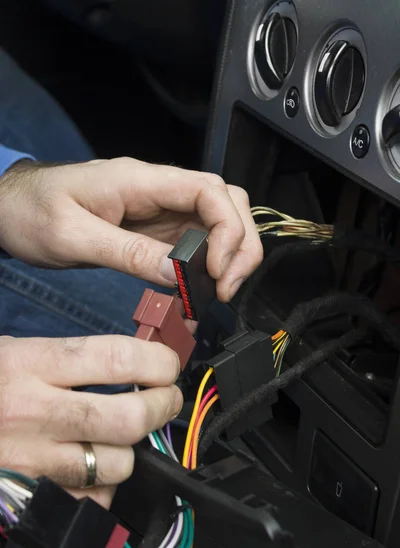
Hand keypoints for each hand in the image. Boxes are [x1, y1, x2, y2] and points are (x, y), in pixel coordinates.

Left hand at [0, 158, 262, 301]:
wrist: (11, 207)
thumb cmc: (32, 212)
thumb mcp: (72, 236)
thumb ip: (127, 252)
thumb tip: (178, 273)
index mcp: (140, 181)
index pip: (209, 190)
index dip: (228, 229)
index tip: (218, 270)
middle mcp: (158, 190)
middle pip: (227, 202)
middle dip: (241, 244)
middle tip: (226, 287)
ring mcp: (159, 209)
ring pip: (218, 221)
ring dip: (231, 255)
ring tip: (219, 290)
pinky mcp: (155, 228)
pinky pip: (195, 241)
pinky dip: (208, 264)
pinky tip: (200, 287)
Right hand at [0, 334, 181, 507]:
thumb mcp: (21, 351)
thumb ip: (77, 358)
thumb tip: (137, 362)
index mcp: (32, 364)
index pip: (117, 359)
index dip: (158, 362)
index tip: (167, 364)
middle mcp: (34, 411)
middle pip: (127, 417)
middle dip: (162, 406)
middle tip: (165, 397)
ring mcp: (33, 456)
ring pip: (116, 463)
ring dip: (134, 449)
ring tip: (125, 433)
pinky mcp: (32, 488)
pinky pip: (91, 496)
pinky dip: (104, 484)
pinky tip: (95, 463)